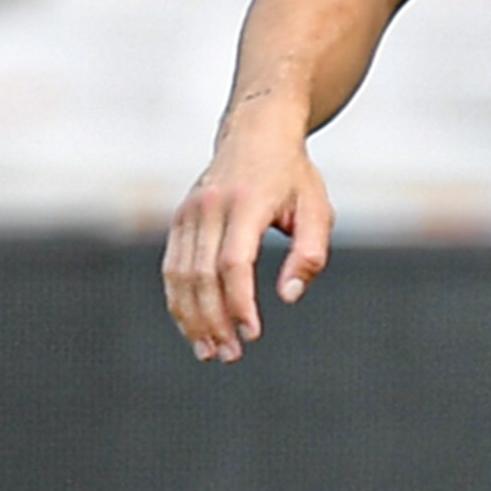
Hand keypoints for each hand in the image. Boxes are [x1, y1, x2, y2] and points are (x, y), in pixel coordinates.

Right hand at [160, 108, 331, 360]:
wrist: (256, 134)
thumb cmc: (294, 176)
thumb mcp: (317, 211)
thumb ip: (309, 255)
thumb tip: (288, 297)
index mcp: (247, 204)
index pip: (234, 263)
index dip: (239, 302)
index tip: (252, 334)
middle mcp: (209, 207)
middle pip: (202, 275)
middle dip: (213, 320)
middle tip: (229, 356)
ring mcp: (188, 212)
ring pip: (180, 275)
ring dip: (191, 317)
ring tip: (209, 351)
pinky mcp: (179, 219)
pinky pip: (173, 267)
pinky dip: (179, 300)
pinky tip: (194, 326)